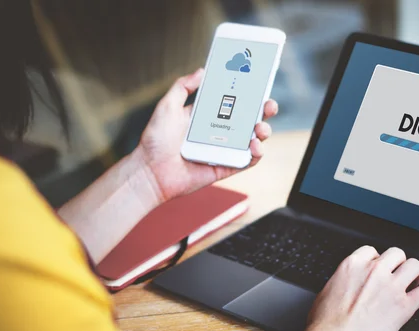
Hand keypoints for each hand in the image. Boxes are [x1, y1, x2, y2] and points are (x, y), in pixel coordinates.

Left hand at [136, 68, 278, 201]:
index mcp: (208, 115)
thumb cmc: (156, 141)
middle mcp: (220, 132)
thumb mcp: (167, 106)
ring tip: (259, 128)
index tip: (259, 82)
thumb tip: (202, 71)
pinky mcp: (226, 167)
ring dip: (263, 131)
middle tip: (269, 105)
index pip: (234, 101)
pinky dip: (256, 153)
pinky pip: (248, 160)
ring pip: (253, 139)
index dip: (249, 92)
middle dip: (264, 110)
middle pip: (249, 118)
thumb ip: (183, 87)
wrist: (150, 171)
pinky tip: (255, 145)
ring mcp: (225, 150)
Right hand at [294, 246, 418, 330]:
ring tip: (413, 282)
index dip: (377, 259)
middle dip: (397, 263)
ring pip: (414, 266)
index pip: (372, 251)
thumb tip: (346, 285)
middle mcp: (375, 271)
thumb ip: (342, 281)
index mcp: (353, 265)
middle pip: (396, 254)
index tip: (378, 267)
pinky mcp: (404, 306)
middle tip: (397, 274)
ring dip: (415, 273)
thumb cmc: (325, 322)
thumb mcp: (327, 290)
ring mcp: (391, 287)